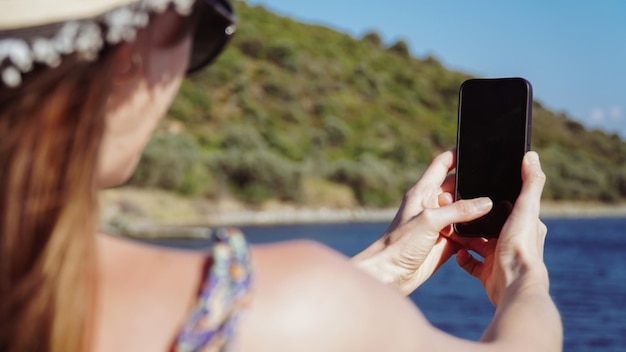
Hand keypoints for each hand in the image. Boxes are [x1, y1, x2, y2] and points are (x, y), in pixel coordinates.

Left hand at [352, 150, 492, 294]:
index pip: (442, 165)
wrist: (390, 275)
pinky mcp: (446, 242)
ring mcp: (440, 224)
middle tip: (498, 180)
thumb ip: (457, 211)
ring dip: (479, 211)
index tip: (474, 145)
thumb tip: (485, 202)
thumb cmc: (399, 245)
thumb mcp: (429, 221)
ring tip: (501, 205)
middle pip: (459, 188)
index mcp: (423, 192)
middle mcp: (432, 205)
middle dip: (475, 185)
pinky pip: (467, 233)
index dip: (456, 154)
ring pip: (466, 211)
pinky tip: (492, 231)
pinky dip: (477, 233)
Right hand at [452, 151, 548, 305]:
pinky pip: (470, 262)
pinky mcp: (488, 273)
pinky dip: (462, 257)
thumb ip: (530, 182)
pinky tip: (456, 250)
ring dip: (463, 235)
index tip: (476, 187)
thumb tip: (532, 156)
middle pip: (488, 223)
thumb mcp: (526, 207)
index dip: (492, 196)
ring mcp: (499, 258)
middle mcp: (512, 241)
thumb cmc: (520, 245)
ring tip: (449, 226)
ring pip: (476, 242)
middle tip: (454, 206)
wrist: (513, 284)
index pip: (507, 205)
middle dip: (472, 216)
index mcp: (524, 224)